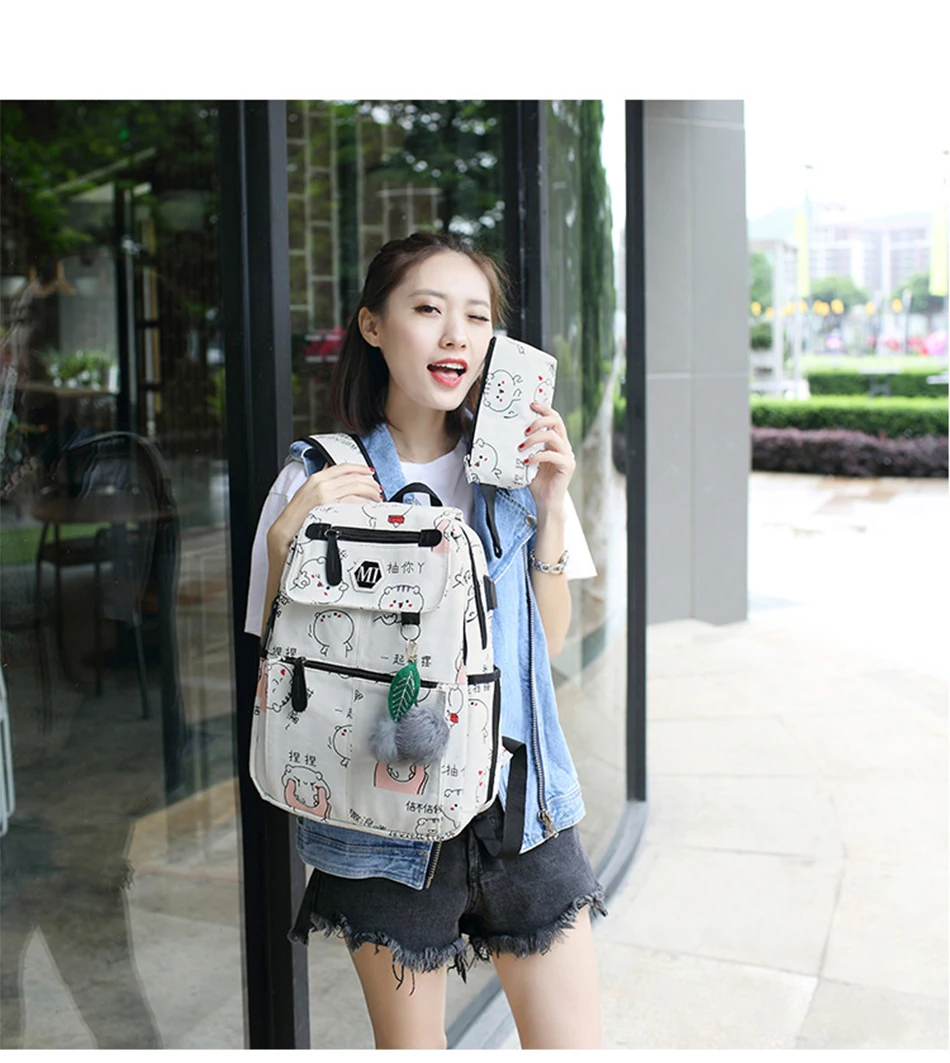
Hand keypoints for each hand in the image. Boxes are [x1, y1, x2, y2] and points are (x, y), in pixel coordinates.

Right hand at [266, 463, 380, 560]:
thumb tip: (332, 472)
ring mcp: (324, 495)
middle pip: (353, 477)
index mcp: (316, 478)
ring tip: (376, 498)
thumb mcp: (308, 492)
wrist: (285, 531)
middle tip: (377, 490)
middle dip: (369, 483)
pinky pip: (352, 501)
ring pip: (355, 487)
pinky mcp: (328, 507)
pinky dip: (363, 503)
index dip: (360, 468)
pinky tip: (367, 506)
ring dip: (369, 492)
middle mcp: (321, 484)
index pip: (343, 467)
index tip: (370, 473)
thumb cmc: (296, 515)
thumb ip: (322, 482)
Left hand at [519, 402, 574, 515]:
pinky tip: (526, 461)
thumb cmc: (537, 481)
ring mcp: (567, 455)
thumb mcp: (527, 460)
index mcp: (556, 441)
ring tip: (521, 447)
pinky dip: (537, 456)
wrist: (545, 502)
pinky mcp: (567, 466)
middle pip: (557, 421)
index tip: (531, 404)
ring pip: (553, 436)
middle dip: (539, 420)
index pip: (554, 419)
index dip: (544, 409)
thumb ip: (524, 447)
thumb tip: (507, 433)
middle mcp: (564, 446)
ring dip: (534, 439)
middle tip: (524, 429)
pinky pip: (552, 454)